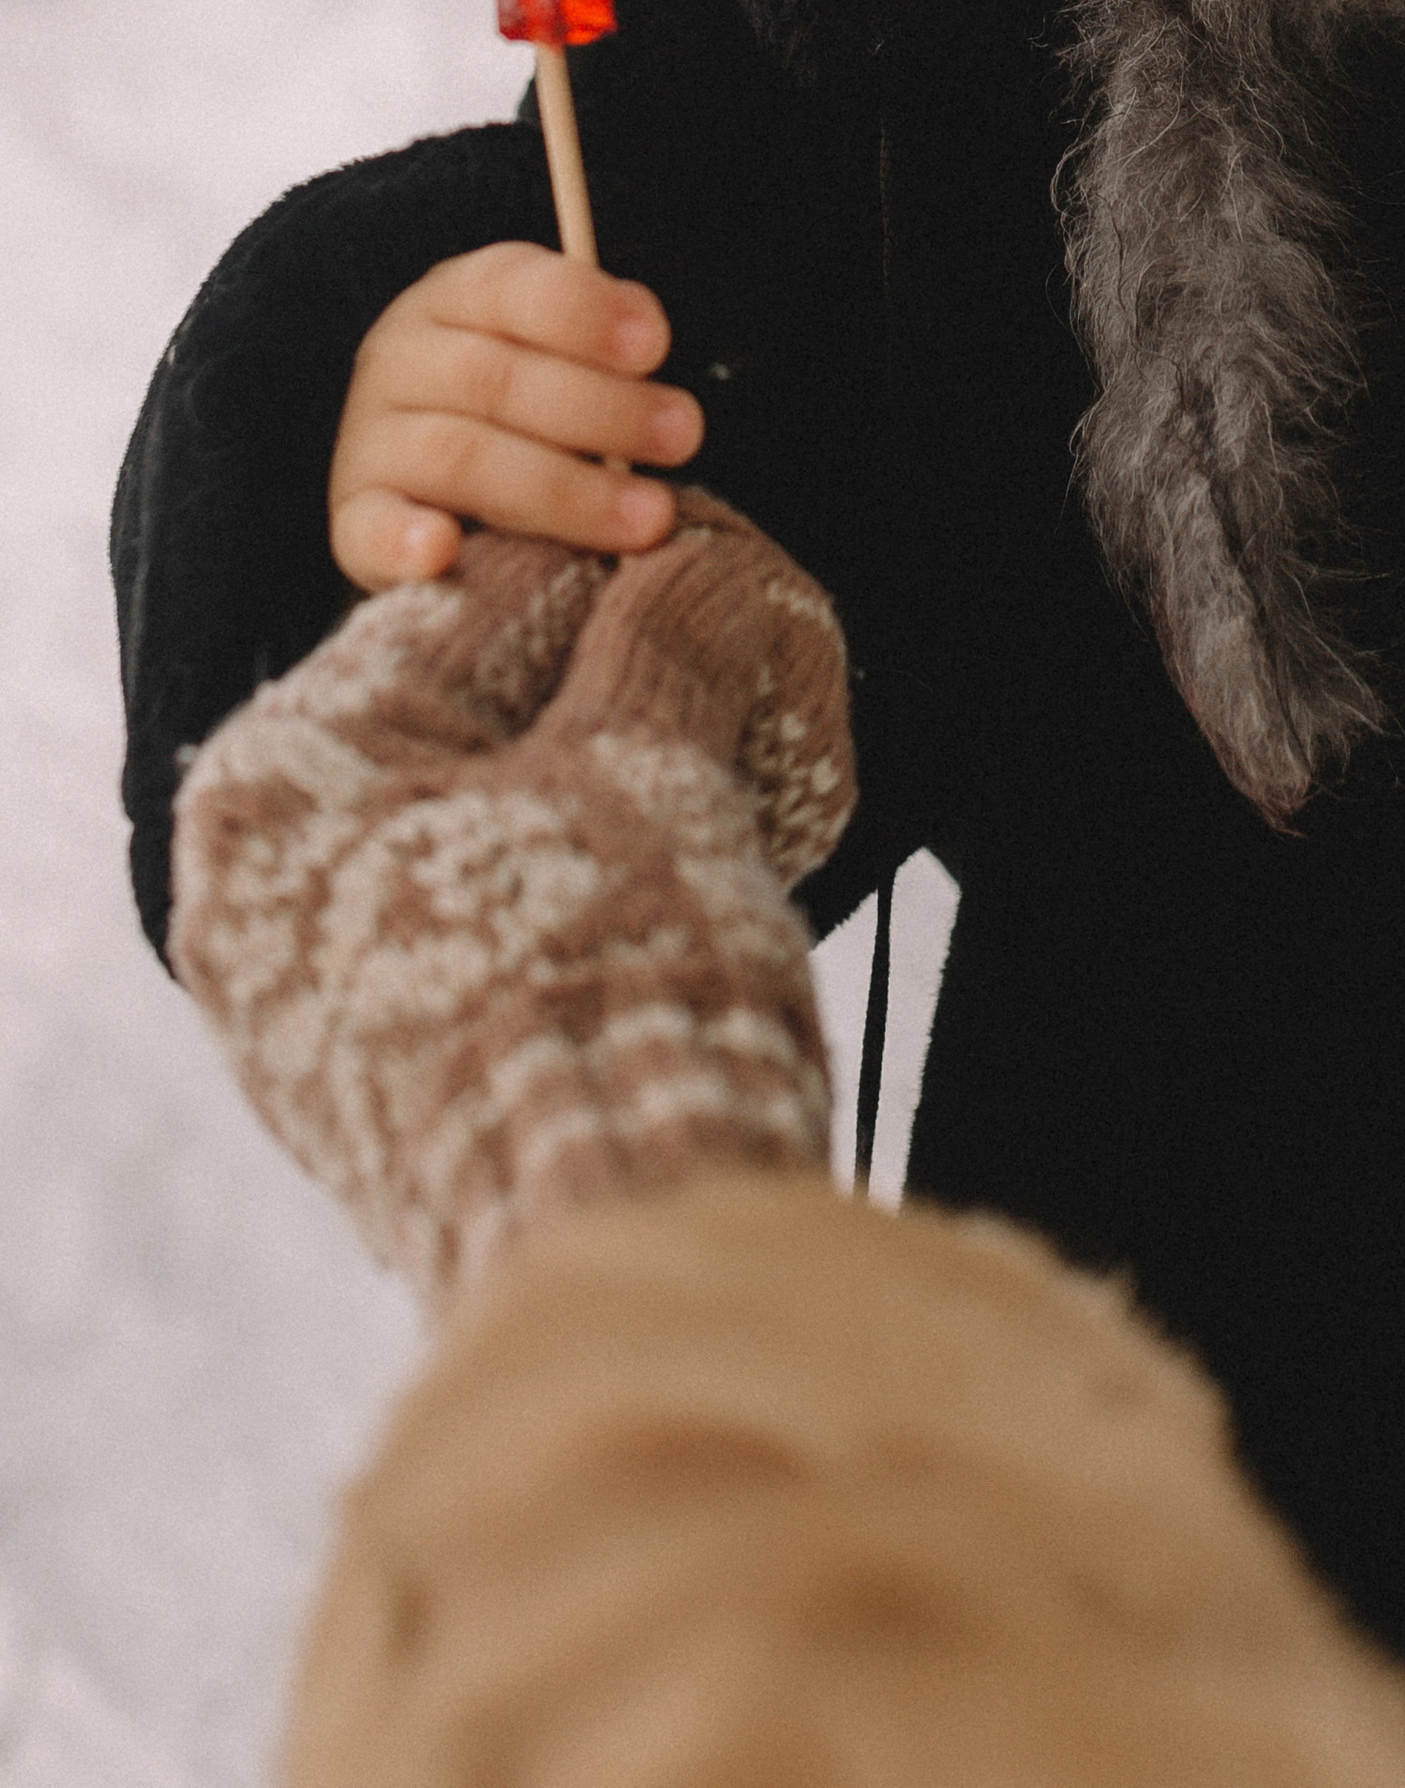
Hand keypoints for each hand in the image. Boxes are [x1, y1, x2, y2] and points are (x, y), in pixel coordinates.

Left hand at [173, 498, 854, 1304]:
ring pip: (497, 828)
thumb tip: (698, 556)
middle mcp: (261, 886)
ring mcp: (311, 999)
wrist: (614, 1232)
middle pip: (480, 720)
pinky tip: (700, 881)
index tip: (730, 572)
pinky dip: (593, 893)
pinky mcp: (378, 1086)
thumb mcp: (650, 765)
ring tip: (756, 790)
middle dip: (634, 695)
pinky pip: (491, 932)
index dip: (629, 575)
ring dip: (629, 792)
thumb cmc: (614, 970)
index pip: (477, 602)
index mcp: (286, 775)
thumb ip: (670, 633)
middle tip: (757, 683)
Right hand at [329, 242, 702, 589]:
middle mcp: (400, 359)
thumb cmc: (524, 409)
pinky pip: (372, 529)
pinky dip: (405, 541)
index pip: (510, 285)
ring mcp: (370, 441)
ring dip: (565, 490)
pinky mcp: (355, 521)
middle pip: (497, 377)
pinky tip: (444, 549)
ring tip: (650, 515)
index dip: (584, 311)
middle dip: (603, 409)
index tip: (655, 347)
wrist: (427, 485)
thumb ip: (599, 342)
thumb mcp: (556, 353)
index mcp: (453, 298)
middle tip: (683, 436)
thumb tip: (645, 335)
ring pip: (463, 457)